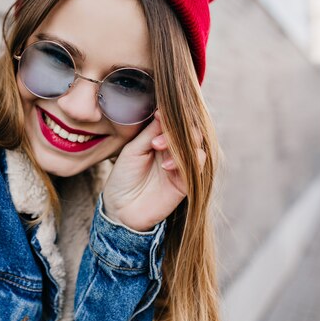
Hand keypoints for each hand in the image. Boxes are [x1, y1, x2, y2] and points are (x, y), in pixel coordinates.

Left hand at [102, 109, 205, 231]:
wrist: (121, 209)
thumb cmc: (123, 177)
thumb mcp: (133, 150)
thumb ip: (150, 132)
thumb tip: (163, 111)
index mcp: (159, 138)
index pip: (174, 121)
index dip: (170, 116)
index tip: (159, 115)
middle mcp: (174, 150)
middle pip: (190, 129)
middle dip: (176, 130)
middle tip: (156, 140)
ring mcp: (182, 165)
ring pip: (197, 144)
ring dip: (181, 143)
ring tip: (158, 149)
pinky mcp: (187, 181)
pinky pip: (198, 165)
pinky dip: (187, 160)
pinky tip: (167, 166)